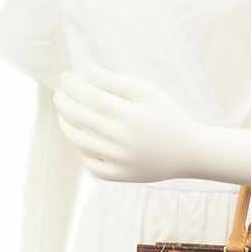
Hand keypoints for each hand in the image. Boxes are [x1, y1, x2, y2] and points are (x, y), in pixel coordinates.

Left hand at [53, 68, 199, 181]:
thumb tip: (87, 75)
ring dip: (66, 126)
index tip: (65, 78)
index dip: (72, 85)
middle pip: (79, 118)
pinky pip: (91, 165)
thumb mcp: (150, 93)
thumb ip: (118, 82)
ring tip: (65, 115)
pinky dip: (82, 152)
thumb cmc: (168, 117)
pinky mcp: (121, 176)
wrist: (190, 154)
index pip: (88, 96)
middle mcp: (122, 140)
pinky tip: (84, 141)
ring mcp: (120, 161)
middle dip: (63, 102)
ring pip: (79, 142)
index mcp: (129, 116)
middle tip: (60, 95)